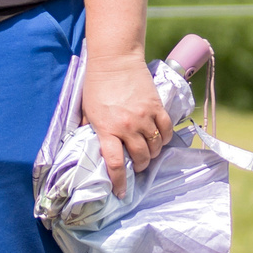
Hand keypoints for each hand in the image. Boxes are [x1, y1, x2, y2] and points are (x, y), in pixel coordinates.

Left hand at [78, 52, 172, 186]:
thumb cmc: (96, 84)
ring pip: (155, 147)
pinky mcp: (157, 107)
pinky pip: (166, 130)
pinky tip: (159, 139)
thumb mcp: (86, 110)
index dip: (119, 183)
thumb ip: (89, 129)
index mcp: (107, 129)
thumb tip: (88, 146)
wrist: (114, 60)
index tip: (120, 193)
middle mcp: (127, 127)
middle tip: (137, 167)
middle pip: (140, 158)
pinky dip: (164, 138)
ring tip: (148, 153)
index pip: (115, 165)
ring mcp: (144, 117)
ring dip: (152, 154)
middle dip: (140, 168)